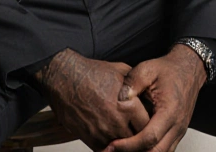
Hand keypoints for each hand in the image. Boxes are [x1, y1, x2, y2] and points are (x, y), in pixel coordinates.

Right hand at [35, 49, 149, 148]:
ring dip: (124, 142)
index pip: (148, 125)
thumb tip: (150, 94)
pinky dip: (110, 146)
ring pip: (121, 147)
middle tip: (139, 131)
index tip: (150, 122)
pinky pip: (105, 150)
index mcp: (128, 106)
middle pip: (136, 139)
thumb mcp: (123, 72)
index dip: (150, 124)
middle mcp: (116, 122)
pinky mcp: (88, 138)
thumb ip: (139, 86)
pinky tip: (113, 138)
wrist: (65, 79)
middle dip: (139, 135)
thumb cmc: (93, 73)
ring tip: (126, 134)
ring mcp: (101, 132)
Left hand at [106, 44, 207, 151]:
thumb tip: (119, 100)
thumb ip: (131, 83)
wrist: (189, 68)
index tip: (112, 145)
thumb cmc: (169, 69)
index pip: (150, 138)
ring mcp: (179, 130)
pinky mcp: (177, 132)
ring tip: (122, 149)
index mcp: (170, 110)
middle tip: (111, 150)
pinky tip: (134, 146)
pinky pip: (164, 149)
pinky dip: (149, 150)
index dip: (129, 145)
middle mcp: (178, 124)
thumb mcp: (147, 69)